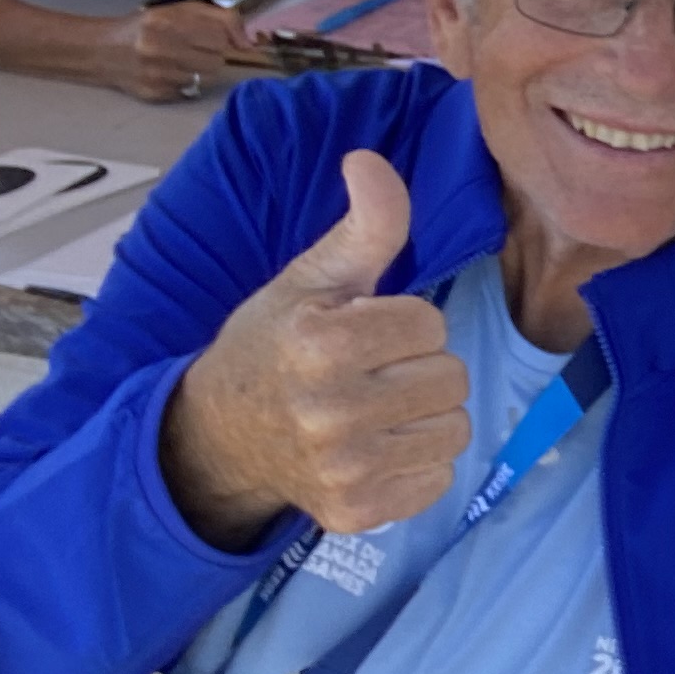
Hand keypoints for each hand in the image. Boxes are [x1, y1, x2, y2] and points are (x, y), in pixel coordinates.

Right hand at [107, 0, 266, 103]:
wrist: (102, 51)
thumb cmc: (146, 27)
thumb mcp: (178, 10)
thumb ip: (218, 18)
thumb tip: (249, 42)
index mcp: (167, 21)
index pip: (220, 37)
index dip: (220, 38)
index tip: (210, 37)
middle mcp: (161, 47)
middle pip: (217, 60)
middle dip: (210, 55)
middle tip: (192, 49)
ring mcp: (157, 74)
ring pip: (206, 78)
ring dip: (199, 70)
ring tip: (179, 61)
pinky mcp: (155, 94)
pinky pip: (190, 91)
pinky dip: (185, 83)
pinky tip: (168, 74)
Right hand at [157, 150, 464, 544]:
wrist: (220, 434)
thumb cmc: (274, 345)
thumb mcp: (310, 278)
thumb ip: (363, 225)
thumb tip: (370, 161)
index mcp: (321, 344)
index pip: (430, 323)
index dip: (403, 322)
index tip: (362, 330)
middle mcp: (332, 412)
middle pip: (450, 376)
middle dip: (418, 366)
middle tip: (370, 371)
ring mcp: (345, 469)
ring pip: (454, 428)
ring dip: (425, 414)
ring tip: (375, 407)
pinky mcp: (358, 512)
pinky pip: (438, 477)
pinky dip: (416, 462)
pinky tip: (374, 446)